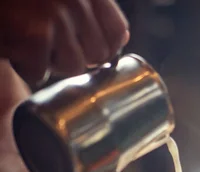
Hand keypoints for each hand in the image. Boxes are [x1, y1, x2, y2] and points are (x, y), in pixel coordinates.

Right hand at [0, 0, 128, 84]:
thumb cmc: (24, 0)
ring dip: (51, 64)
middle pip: (98, 55)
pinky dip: (25, 68)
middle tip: (51, 43)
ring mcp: (56, 18)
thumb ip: (92, 11)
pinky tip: (16, 47)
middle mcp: (77, 1)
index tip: (87, 48)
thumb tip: (120, 41)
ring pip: (73, 67)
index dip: (105, 47)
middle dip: (76, 56)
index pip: (117, 31)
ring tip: (32, 44)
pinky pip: (40, 73)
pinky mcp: (34, 36)